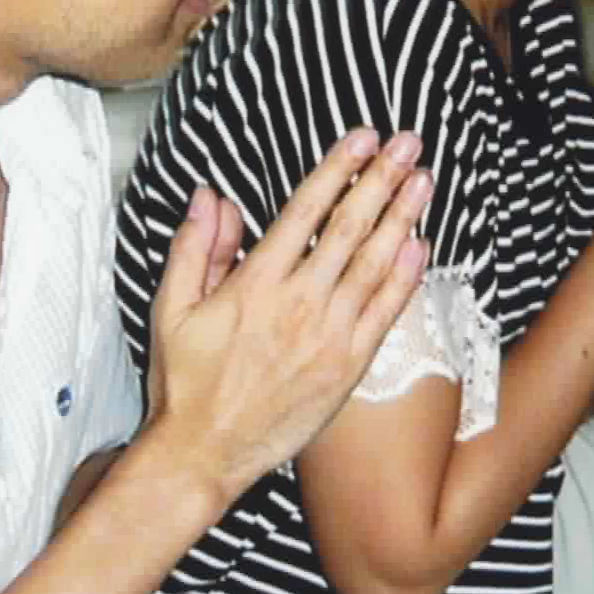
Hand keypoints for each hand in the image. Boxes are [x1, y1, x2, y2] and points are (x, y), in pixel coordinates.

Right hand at [144, 130, 431, 499]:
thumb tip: (212, 196)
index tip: (364, 139)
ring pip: (375, 263)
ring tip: (423, 180)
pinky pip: (385, 312)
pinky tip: (419, 244)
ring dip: (402, 216)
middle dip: (382, 179)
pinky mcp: (348, 366)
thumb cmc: (186, 384)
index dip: (339, 169)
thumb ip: (195, 248)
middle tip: (409, 144)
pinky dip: (405, 276)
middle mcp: (298, 302)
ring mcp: (328, 335)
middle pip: (350, 227)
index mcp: (256, 282)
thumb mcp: (170, 309)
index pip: (306, 210)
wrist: (204, 453)